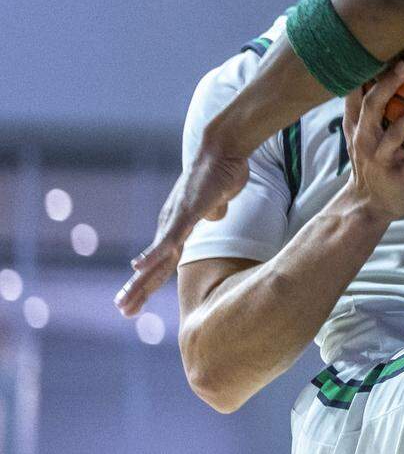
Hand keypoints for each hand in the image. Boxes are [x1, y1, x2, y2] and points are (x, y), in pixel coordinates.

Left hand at [116, 145, 250, 316]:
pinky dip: (153, 253)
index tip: (138, 301)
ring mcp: (177, 218)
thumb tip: (214, 218)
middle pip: (155, 264)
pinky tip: (138, 266)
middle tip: (123, 310)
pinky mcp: (186, 212)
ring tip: (126, 301)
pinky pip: (170, 237)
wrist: (224, 149)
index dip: (151, 281)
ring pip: (158, 256)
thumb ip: (213, 211)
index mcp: (180, 226)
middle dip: (139, 288)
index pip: (164, 261)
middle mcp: (173, 224)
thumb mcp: (219, 200)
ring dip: (141, 280)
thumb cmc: (222, 172)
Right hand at [341, 62, 403, 220]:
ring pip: (396, 133)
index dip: (363, 70)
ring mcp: (381, 158)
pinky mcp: (399, 175)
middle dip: (387, 85)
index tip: (378, 46)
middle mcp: (365, 138)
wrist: (367, 205)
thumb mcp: (358, 134)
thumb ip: (363, 106)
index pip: (354, 92)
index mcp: (357, 124)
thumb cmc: (370, 160)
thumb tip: (376, 69)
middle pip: (372, 106)